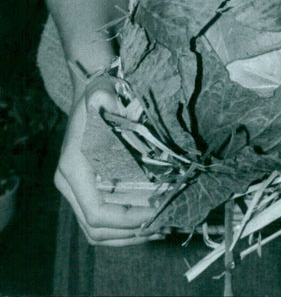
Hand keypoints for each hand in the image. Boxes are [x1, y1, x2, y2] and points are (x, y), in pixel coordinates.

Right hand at [55, 76, 163, 245]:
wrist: (91, 92)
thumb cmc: (98, 94)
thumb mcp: (99, 92)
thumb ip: (101, 97)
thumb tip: (104, 100)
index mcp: (72, 170)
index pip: (96, 212)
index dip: (126, 219)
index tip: (155, 212)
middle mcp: (71, 186)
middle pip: (96, 230)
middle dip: (130, 232)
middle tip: (163, 226)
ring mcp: (78, 190)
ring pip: (98, 231)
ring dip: (129, 235)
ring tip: (161, 228)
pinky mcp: (89, 190)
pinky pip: (104, 219)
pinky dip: (125, 225)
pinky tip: (151, 219)